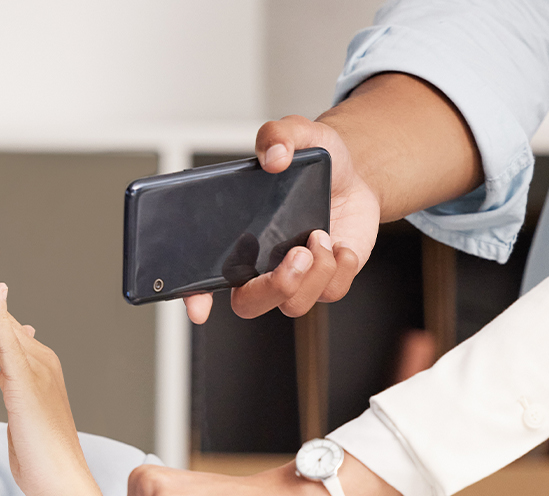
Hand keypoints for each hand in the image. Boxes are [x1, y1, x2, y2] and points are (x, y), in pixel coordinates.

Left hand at [0, 248, 112, 495]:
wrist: (62, 483)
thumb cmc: (41, 453)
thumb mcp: (24, 407)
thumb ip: (16, 374)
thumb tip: (14, 341)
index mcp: (30, 363)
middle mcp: (35, 359)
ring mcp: (35, 370)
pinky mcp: (29, 386)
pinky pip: (13, 347)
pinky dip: (3, 320)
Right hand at [184, 116, 376, 324]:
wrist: (353, 176)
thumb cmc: (314, 165)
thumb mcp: (296, 134)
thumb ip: (279, 135)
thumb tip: (275, 155)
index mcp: (235, 241)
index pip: (202, 279)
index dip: (195, 297)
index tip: (199, 307)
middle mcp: (260, 267)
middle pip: (249, 304)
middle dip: (275, 287)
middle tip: (296, 254)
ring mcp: (294, 278)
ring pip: (294, 304)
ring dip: (313, 273)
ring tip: (320, 236)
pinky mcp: (327, 281)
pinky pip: (331, 292)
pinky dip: (341, 268)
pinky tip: (340, 244)